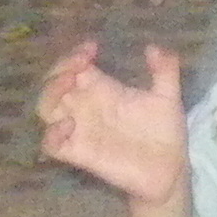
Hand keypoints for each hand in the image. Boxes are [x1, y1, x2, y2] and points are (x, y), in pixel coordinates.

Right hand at [37, 41, 190, 207]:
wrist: (170, 169)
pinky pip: (51, 145)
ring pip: (46, 109)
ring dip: (50, 93)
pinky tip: (69, 123)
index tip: (91, 48)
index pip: (75, 66)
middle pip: (53, 84)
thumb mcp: (168, 96)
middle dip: (58, 69)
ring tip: (68, 82)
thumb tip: (152, 47)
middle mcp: (86, 107)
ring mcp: (81, 130)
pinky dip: (52, 134)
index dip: (74, 53)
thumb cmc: (165, 132)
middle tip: (79, 63)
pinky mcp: (80, 154)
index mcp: (103, 89)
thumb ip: (165, 70)